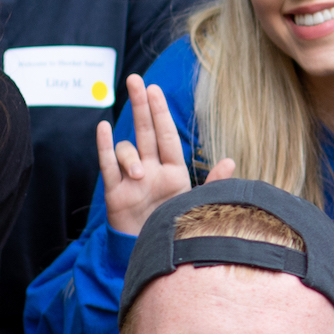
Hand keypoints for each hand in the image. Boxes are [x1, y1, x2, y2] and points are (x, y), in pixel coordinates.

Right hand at [100, 75, 235, 238]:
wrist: (152, 254)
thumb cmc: (177, 228)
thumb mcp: (198, 205)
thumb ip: (214, 184)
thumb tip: (230, 160)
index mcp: (174, 171)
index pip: (167, 136)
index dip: (161, 113)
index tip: (154, 89)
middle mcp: (152, 170)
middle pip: (145, 131)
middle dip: (141, 105)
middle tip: (135, 79)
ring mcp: (132, 179)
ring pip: (127, 151)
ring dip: (130, 155)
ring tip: (139, 173)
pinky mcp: (115, 192)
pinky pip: (107, 165)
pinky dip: (104, 147)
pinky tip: (103, 128)